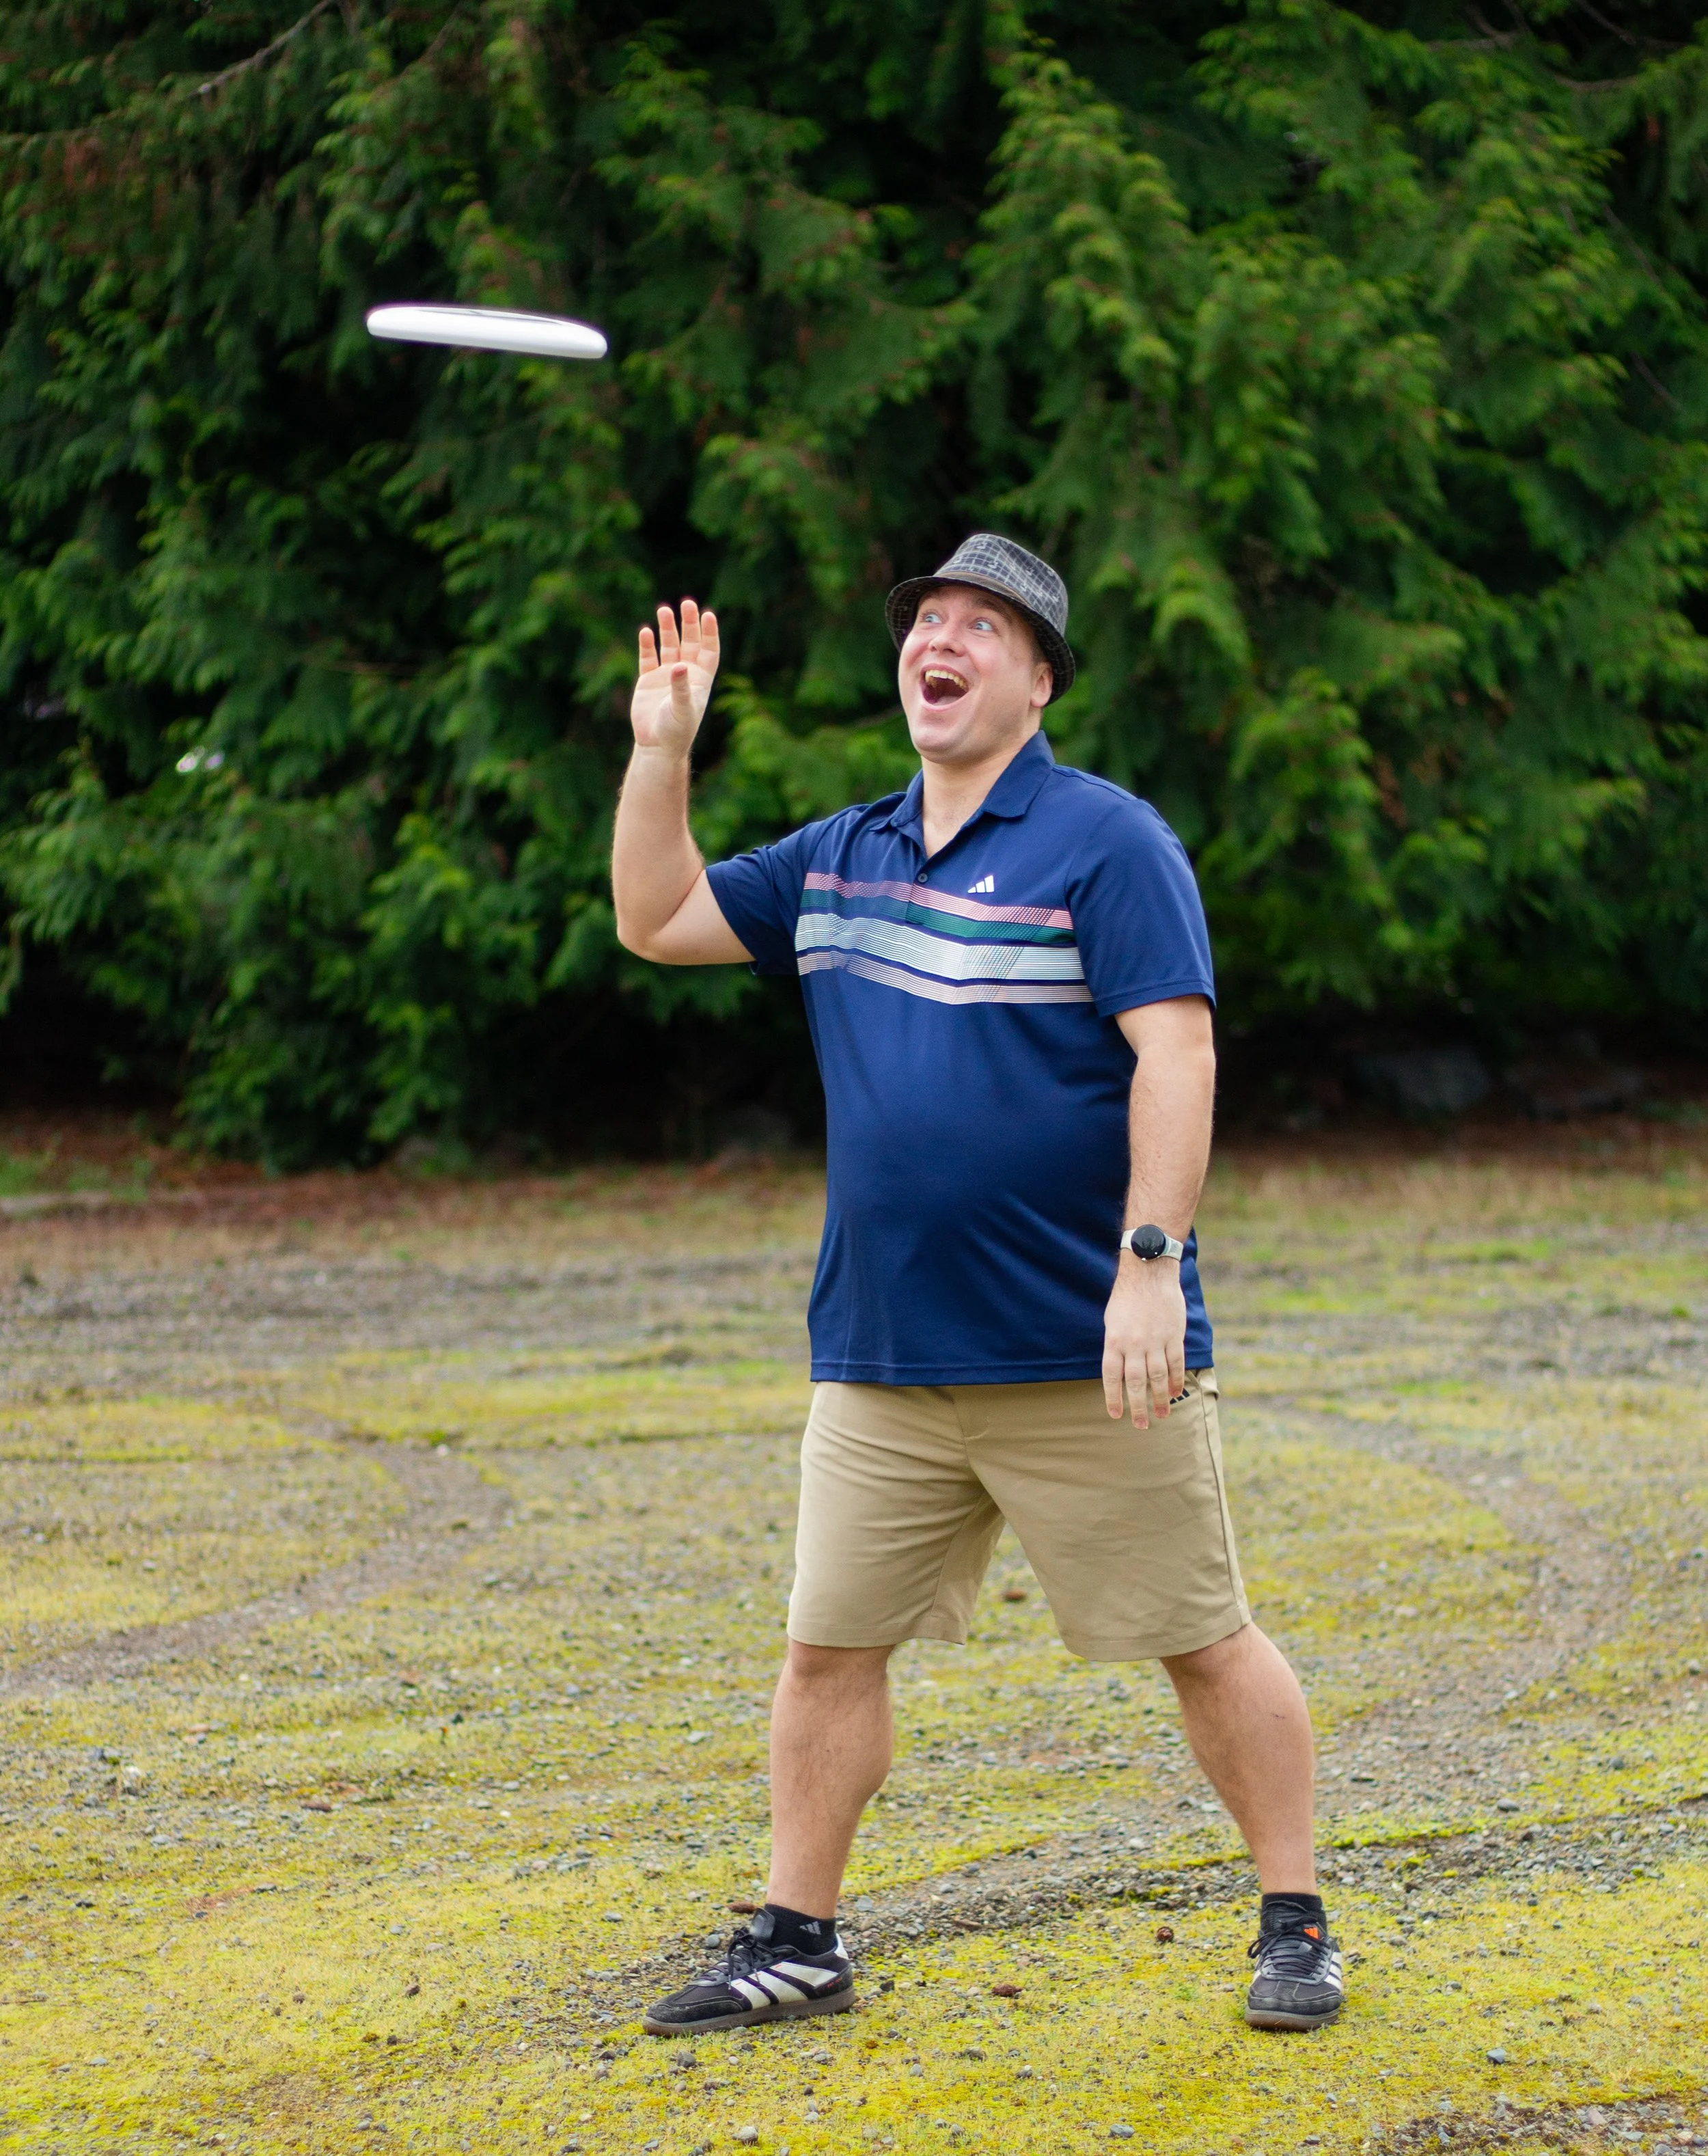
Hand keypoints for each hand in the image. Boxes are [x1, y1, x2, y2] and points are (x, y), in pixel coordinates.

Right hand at [632, 600, 719, 758]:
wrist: (656, 746)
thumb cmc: (676, 731)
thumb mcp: (682, 709)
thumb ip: (680, 687)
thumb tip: (679, 665)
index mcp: (700, 679)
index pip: (709, 650)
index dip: (710, 633)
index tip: (708, 614)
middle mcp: (685, 674)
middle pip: (690, 642)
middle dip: (689, 623)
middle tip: (687, 603)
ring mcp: (666, 676)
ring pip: (668, 646)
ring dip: (667, 628)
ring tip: (664, 610)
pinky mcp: (648, 681)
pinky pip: (648, 658)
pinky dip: (647, 645)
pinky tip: (646, 631)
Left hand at [1102, 1258, 1186, 1426]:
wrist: (1149, 1272)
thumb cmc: (1126, 1297)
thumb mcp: (1112, 1321)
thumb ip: (1116, 1347)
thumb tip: (1120, 1372)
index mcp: (1114, 1341)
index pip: (1112, 1377)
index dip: (1113, 1398)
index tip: (1116, 1415)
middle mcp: (1134, 1344)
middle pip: (1136, 1382)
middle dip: (1138, 1407)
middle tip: (1141, 1425)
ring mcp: (1155, 1340)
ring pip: (1158, 1377)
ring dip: (1160, 1399)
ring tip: (1162, 1415)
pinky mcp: (1173, 1335)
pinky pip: (1176, 1363)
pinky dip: (1175, 1379)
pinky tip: (1174, 1392)